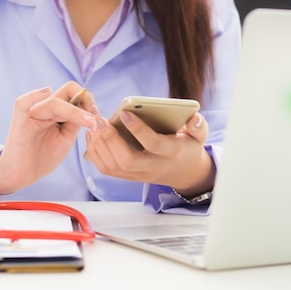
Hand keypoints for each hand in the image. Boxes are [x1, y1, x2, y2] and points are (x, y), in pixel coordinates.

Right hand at [0, 82, 97, 199]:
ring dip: (74, 111)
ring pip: (53, 102)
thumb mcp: (65, 139)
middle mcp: (44, 108)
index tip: (98, 117)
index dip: (88, 100)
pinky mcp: (19, 122)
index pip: (74, 93)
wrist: (21, 175)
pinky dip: (33, 96)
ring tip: (88, 122)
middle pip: (66, 90)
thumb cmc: (42, 158)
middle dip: (85, 102)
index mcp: (56, 111)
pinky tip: (46, 92)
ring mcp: (31, 114)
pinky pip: (23, 103)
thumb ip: (75, 123)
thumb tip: (91, 111)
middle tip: (95, 119)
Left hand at [84, 110, 215, 195]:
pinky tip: (92, 135)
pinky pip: (107, 169)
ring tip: (93, 124)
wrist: (184, 172)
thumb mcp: (199, 135)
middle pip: (127, 160)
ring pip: (113, 167)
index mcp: (170, 153)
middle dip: (110, 139)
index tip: (124, 113)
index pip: (153, 144)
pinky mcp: (128, 177)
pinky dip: (95, 153)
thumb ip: (198, 126)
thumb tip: (193, 118)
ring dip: (99, 145)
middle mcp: (153, 167)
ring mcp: (139, 175)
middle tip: (100, 119)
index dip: (138, 129)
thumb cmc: (188, 146)